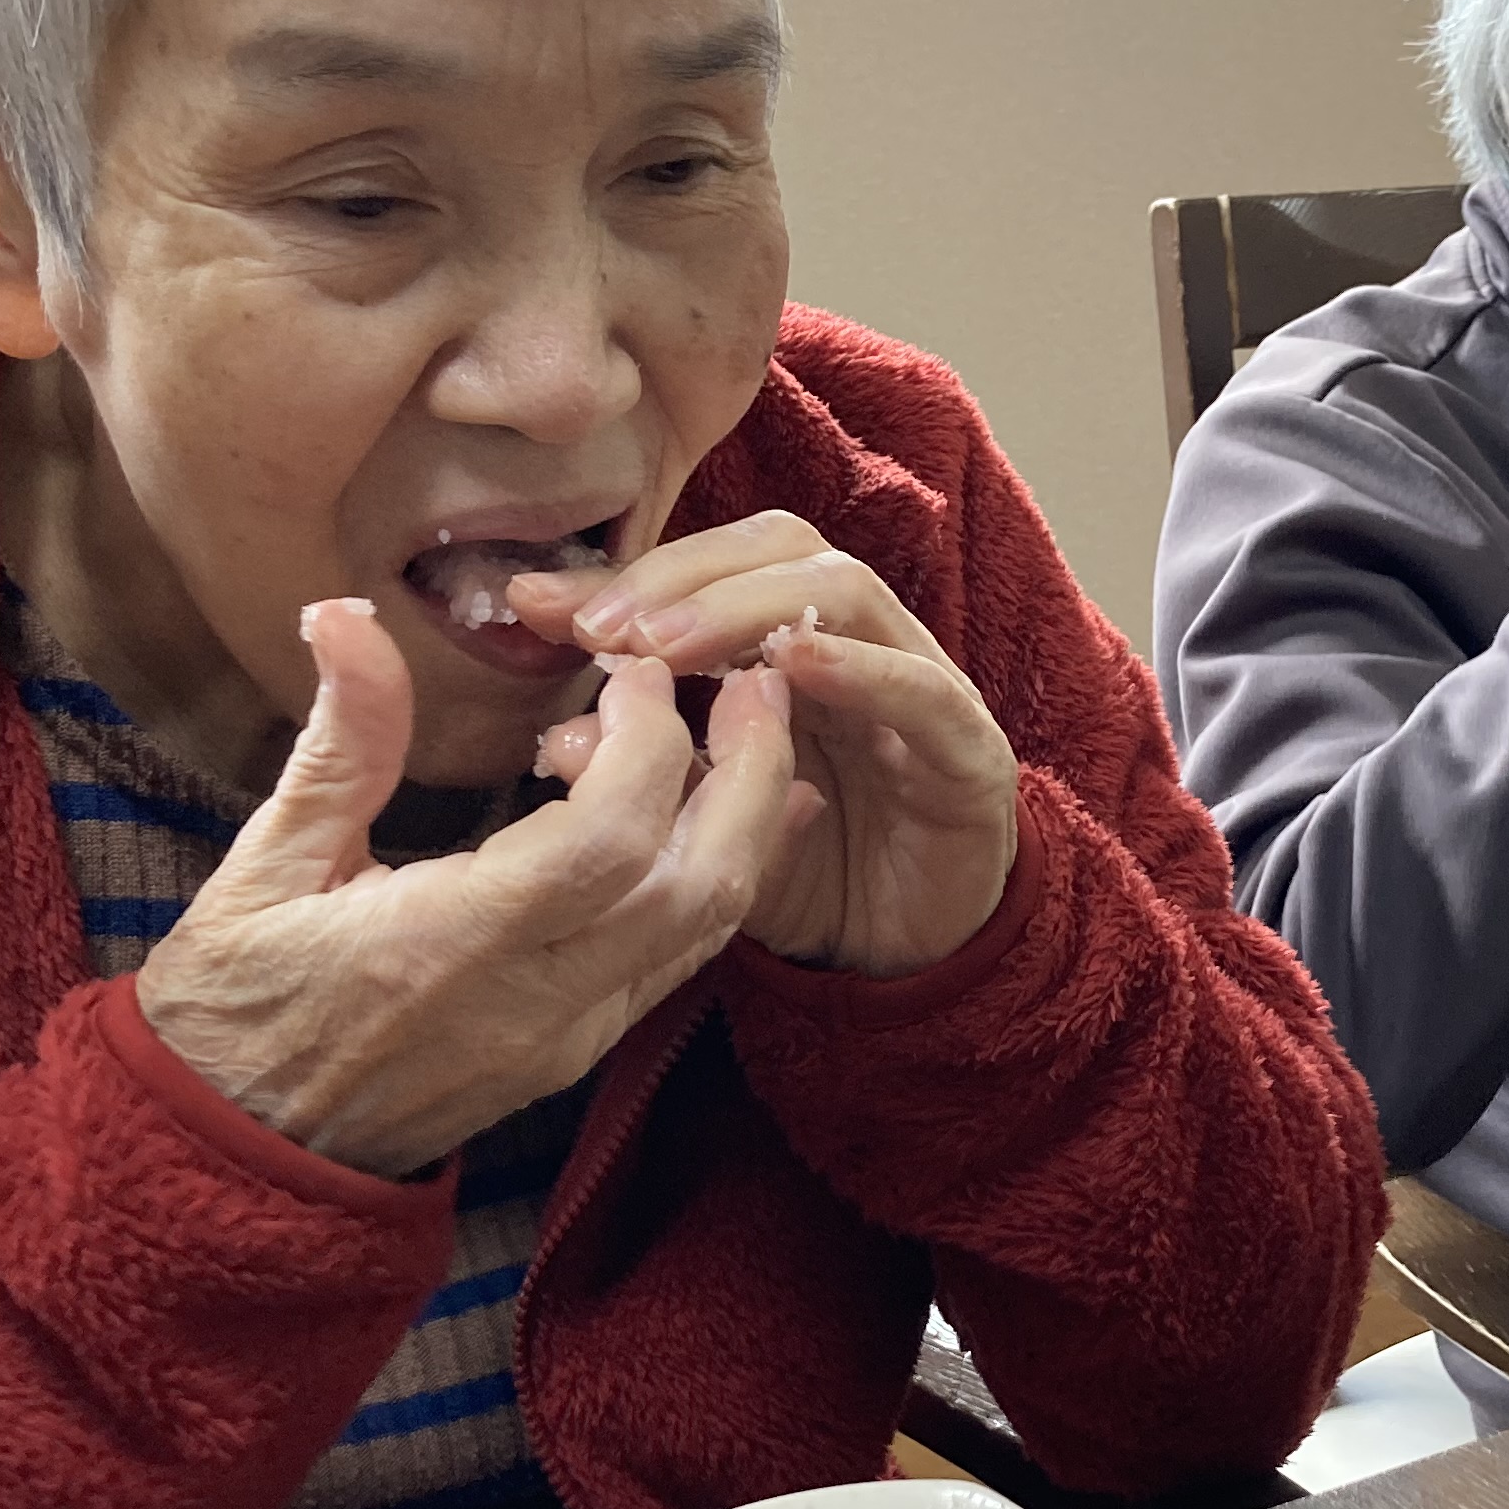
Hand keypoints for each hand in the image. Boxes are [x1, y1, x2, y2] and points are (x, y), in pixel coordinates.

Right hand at [135, 600, 808, 1176]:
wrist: (240, 1166)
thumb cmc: (231, 1009)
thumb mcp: (262, 868)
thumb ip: (338, 745)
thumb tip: (348, 617)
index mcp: (446, 945)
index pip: (604, 841)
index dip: (644, 742)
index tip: (629, 668)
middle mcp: (530, 1003)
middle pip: (695, 888)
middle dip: (745, 776)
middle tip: (753, 683)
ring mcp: (565, 1039)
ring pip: (706, 931)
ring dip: (750, 827)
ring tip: (761, 733)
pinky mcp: (575, 1055)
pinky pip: (677, 964)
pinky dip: (718, 883)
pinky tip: (735, 821)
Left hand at [532, 512, 1019, 979]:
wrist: (911, 961)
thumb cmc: (807, 873)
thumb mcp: (703, 823)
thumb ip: (644, 778)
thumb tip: (559, 740)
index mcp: (790, 642)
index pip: (713, 567)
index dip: (629, 577)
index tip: (539, 609)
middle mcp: (858, 643)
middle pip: (780, 547)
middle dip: (681, 578)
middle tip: (601, 629)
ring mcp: (921, 685)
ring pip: (847, 591)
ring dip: (748, 608)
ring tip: (667, 645)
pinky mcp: (970, 750)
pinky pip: (919, 689)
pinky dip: (858, 668)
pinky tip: (793, 662)